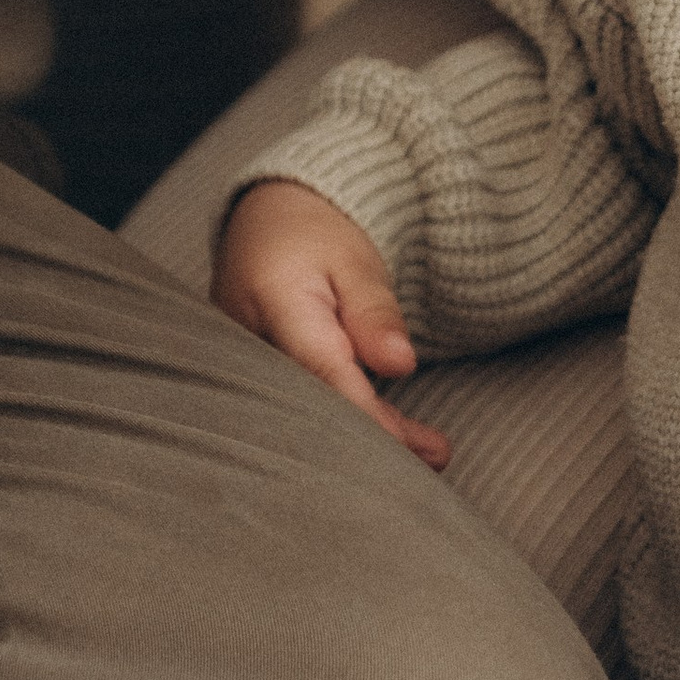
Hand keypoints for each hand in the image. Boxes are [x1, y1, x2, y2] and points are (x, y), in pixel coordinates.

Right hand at [216, 178, 451, 465]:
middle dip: (371, 439)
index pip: (323, 372)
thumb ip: (374, 312)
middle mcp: (248, 342)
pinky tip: (399, 443)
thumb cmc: (314, 238)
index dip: (366, 415)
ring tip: (432, 453)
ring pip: (308, 413)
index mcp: (275, 302)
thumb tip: (400, 364)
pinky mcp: (255, 379)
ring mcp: (245, 365)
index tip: (408, 446)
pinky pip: (301, 407)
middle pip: (311, 406)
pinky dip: (349, 423)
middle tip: (434, 458)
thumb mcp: (355, 261)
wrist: (268, 221)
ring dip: (367, 437)